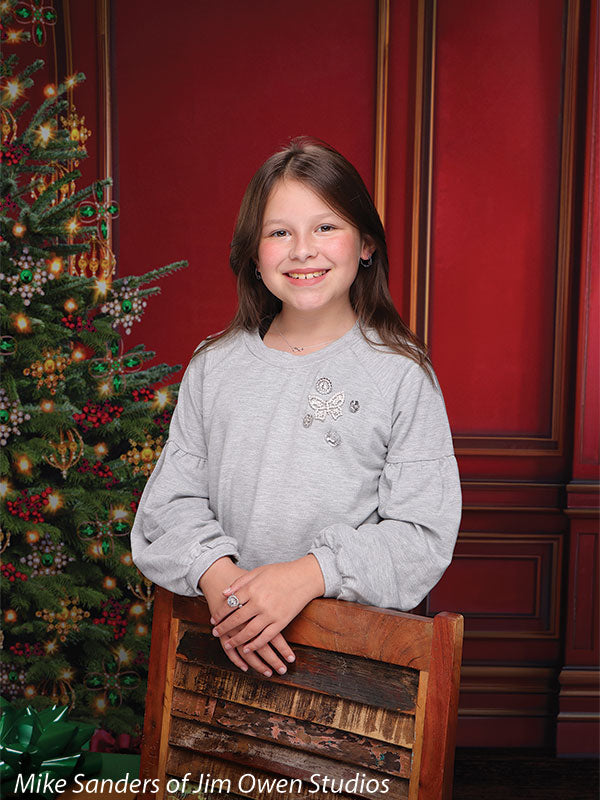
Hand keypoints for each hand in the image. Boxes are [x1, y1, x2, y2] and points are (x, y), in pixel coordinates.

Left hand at [210, 555, 324, 655]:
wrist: (304, 577)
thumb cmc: (280, 572)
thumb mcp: (258, 571)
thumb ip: (241, 582)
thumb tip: (224, 593)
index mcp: (252, 588)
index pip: (230, 604)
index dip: (220, 613)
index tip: (213, 619)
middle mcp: (259, 602)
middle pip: (237, 619)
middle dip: (224, 628)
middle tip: (215, 633)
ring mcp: (270, 614)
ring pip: (249, 632)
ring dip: (236, 640)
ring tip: (227, 644)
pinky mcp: (281, 622)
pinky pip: (265, 637)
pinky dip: (254, 645)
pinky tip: (246, 649)